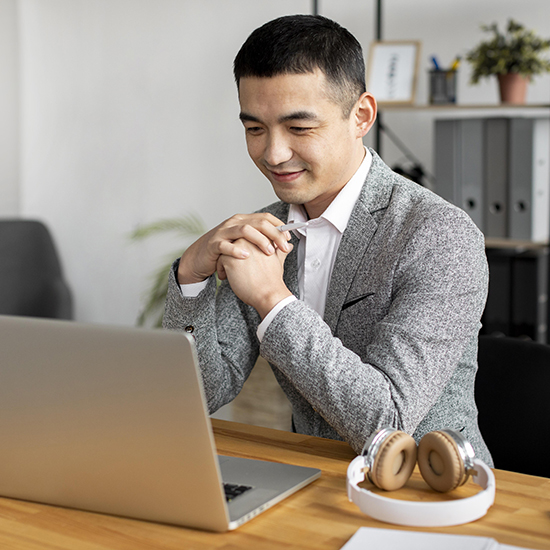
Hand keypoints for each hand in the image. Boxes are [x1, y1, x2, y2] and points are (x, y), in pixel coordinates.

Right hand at [177, 213, 291, 283]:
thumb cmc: (226, 252)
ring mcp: (223, 232)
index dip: (279, 226)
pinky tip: (246, 256)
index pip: (265, 218)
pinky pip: (225, 245)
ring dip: (259, 240)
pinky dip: (236, 250)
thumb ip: (266, 243)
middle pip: (259, 222)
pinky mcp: (214, 244)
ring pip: (244, 230)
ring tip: (269, 251)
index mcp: (244, 221)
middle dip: (274, 234)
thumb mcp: (247, 245)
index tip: (289, 238)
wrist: (200, 258)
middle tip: (284, 248)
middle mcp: (234, 223)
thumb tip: (289, 245)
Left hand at [217, 238, 292, 318]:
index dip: (246, 248)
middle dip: (235, 253)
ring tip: (233, 272)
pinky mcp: (228, 259)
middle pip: (235, 242)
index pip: (247, 236)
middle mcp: (248, 239)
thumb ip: (280, 250)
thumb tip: (288, 245)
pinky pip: (219, 260)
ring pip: (226, 250)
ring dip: (226, 261)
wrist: (268, 293)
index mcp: (261, 237)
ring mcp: (237, 248)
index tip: (247, 259)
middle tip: (240, 266)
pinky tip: (228, 277)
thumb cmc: (272, 280)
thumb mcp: (278, 260)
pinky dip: (221, 269)